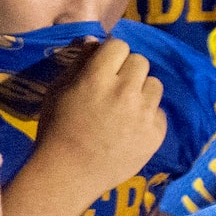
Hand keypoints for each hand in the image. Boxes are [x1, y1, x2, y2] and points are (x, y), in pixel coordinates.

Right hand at [36, 37, 166, 189]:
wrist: (68, 174)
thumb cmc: (56, 129)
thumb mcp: (57, 91)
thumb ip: (79, 63)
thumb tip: (95, 41)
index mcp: (97, 78)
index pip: (119, 45)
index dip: (111, 54)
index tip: (104, 67)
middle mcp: (125, 91)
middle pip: (140, 61)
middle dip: (127, 71)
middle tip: (114, 88)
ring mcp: (143, 113)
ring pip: (155, 84)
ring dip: (141, 92)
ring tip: (125, 108)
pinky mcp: (156, 133)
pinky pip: (158, 112)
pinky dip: (146, 117)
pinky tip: (130, 129)